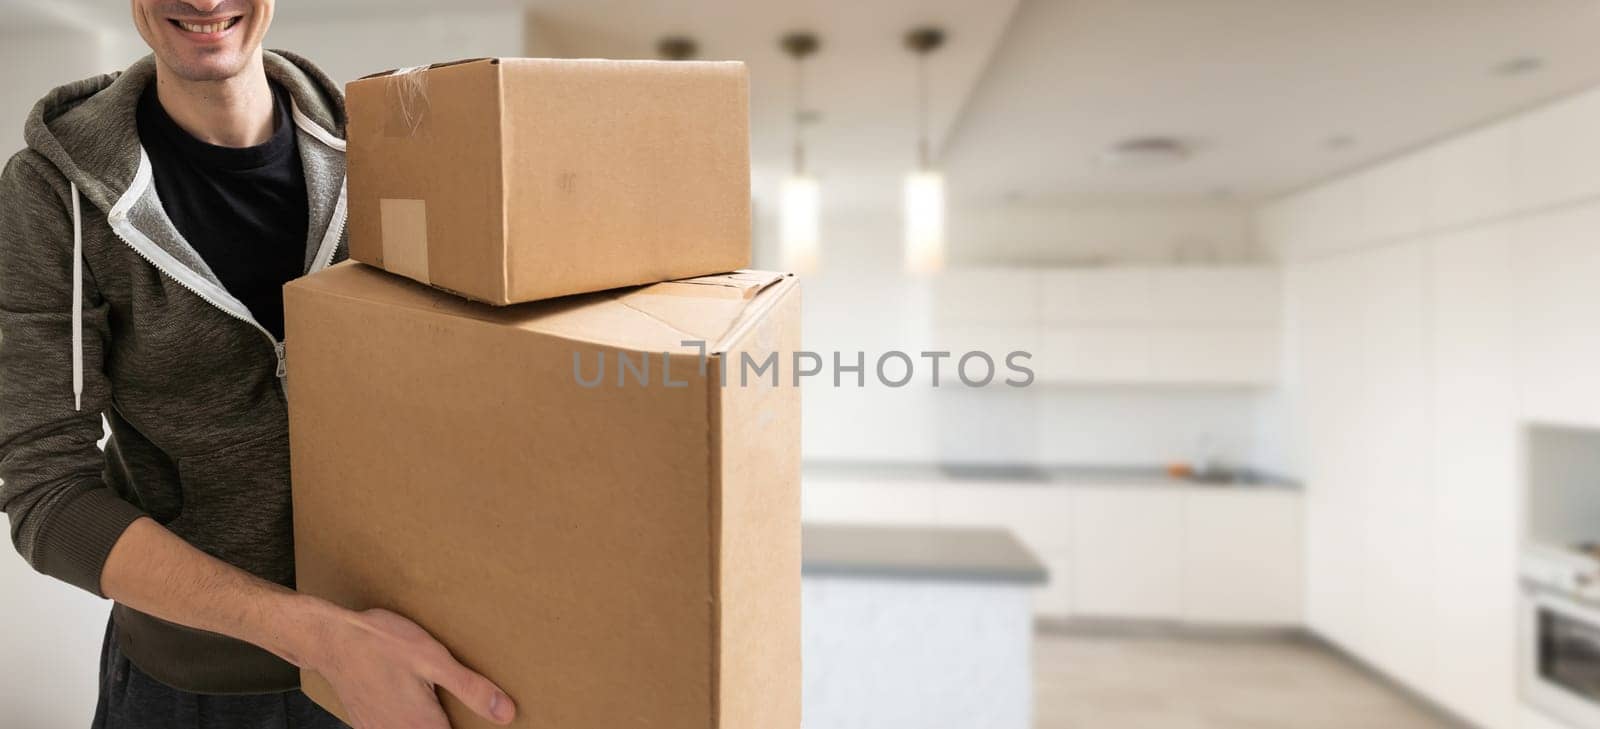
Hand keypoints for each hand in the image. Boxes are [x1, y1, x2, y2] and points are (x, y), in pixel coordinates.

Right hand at [304, 607, 516, 728]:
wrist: (330, 640)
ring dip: (431, 723)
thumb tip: (506, 713)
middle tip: (463, 708)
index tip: (490, 723)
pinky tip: (413, 704)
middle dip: (451, 724)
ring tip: (436, 705)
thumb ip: (470, 689)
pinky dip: (409, 722)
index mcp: (423, 726)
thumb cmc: (381, 644)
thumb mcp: (434, 659)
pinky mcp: (366, 724)